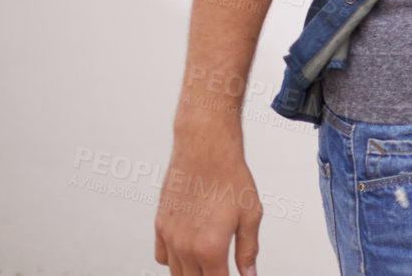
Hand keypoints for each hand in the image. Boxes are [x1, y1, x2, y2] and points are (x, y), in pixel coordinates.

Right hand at [153, 138, 262, 275]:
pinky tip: (189, 254)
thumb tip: (250, 274)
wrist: (205, 148)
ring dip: (192, 273)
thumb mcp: (251, 215)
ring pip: (176, 273)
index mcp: (210, 248)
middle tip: (222, 269)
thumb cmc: (230, 177)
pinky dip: (174, 261)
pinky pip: (161, 257)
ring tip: (208, 266)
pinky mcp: (159, 225)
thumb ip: (249, 250)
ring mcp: (169, 236)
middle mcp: (184, 247)